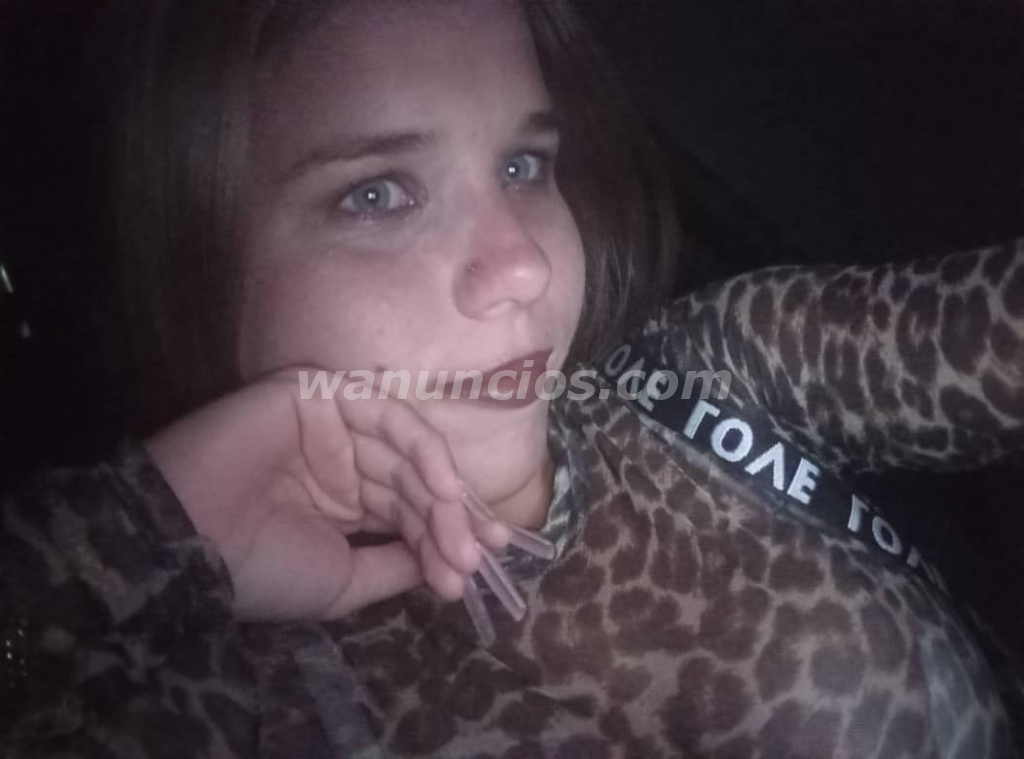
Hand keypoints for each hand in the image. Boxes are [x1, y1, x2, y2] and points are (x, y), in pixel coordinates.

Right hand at [145, 369, 507, 621]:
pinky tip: (441, 485)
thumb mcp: (343, 582)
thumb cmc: (258, 572)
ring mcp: (330, 424)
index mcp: (343, 502)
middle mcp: (342, 460)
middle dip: (451, 520)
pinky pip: (381, 413)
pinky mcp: (316, 392)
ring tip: (463, 534)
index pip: (408, 509)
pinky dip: (416, 444)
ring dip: (441, 492)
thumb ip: (395, 564)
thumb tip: (448, 562)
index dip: (447, 535)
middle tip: (476, 557)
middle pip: (413, 481)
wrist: (187, 546)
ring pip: (405, 449)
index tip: (480, 566)